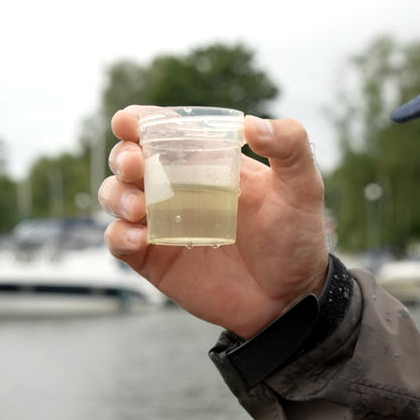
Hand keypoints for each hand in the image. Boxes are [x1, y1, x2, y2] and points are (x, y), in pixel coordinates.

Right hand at [99, 106, 328, 337]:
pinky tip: (140, 237)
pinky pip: (120, 241)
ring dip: (116, 194)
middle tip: (136, 166)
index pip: (164, 132)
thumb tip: (253, 124)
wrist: (290, 297)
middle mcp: (180, 188)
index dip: (140, 121)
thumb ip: (290, 147)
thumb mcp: (303, 187)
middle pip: (130, 160)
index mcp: (208, 162)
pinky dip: (118, 235)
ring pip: (116, 196)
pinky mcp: (156, 259)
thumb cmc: (296, 238)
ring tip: (139, 208)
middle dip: (123, 157)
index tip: (128, 122)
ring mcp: (164, 223)